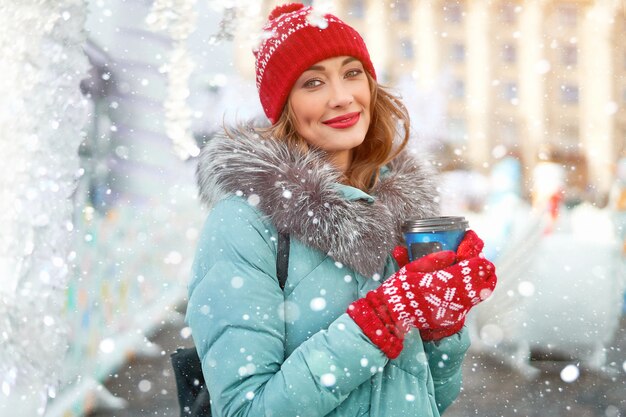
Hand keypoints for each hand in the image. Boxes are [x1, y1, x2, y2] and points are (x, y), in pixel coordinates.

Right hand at [348, 231, 496, 356]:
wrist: (393, 317)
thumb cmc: (400, 290)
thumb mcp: (411, 269)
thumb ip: (433, 260)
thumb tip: (452, 253)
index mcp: (441, 282)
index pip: (469, 271)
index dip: (479, 264)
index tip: (482, 257)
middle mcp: (451, 297)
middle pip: (479, 287)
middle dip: (486, 275)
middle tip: (487, 267)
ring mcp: (452, 310)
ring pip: (476, 298)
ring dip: (482, 287)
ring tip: (485, 277)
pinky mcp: (450, 319)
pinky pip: (467, 306)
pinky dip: (472, 297)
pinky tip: (470, 290)